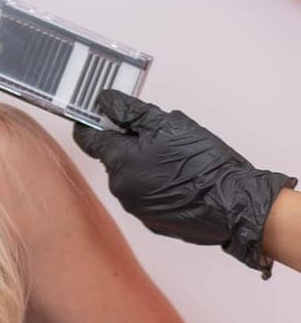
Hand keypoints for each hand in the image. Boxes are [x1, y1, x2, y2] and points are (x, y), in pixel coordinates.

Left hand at [74, 89, 297, 277]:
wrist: (235, 205)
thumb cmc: (203, 163)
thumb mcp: (168, 125)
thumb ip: (130, 112)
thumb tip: (104, 101)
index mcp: (120, 162)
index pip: (87, 138)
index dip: (91, 121)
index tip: (98, 112)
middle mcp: (121, 189)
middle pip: (112, 158)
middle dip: (128, 144)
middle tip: (159, 135)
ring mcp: (136, 208)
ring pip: (130, 177)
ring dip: (143, 165)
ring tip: (176, 159)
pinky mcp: (153, 221)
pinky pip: (145, 196)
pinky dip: (156, 185)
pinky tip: (180, 180)